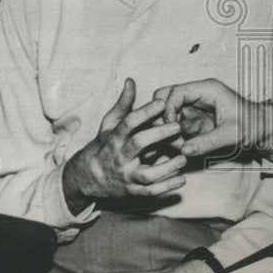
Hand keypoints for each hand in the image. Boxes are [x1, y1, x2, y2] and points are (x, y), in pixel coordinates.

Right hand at [62, 78, 189, 213]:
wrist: (88, 177)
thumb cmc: (104, 145)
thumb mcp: (110, 124)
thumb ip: (123, 104)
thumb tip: (131, 80)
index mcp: (114, 138)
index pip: (128, 122)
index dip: (144, 112)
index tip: (162, 103)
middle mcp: (119, 157)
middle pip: (138, 144)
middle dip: (158, 135)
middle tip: (178, 126)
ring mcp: (126, 175)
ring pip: (146, 173)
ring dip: (167, 167)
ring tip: (184, 157)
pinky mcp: (132, 191)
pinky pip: (150, 192)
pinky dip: (166, 188)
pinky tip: (182, 179)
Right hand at [154, 79, 272, 159]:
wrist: (263, 129)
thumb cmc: (252, 126)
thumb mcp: (232, 134)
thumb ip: (208, 142)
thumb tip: (183, 150)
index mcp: (207, 89)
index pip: (176, 91)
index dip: (168, 109)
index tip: (172, 129)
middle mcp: (197, 95)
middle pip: (165, 96)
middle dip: (162, 116)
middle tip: (170, 135)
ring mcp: (194, 107)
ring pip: (167, 111)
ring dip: (167, 128)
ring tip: (179, 145)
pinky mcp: (194, 120)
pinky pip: (175, 125)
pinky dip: (174, 136)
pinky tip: (183, 147)